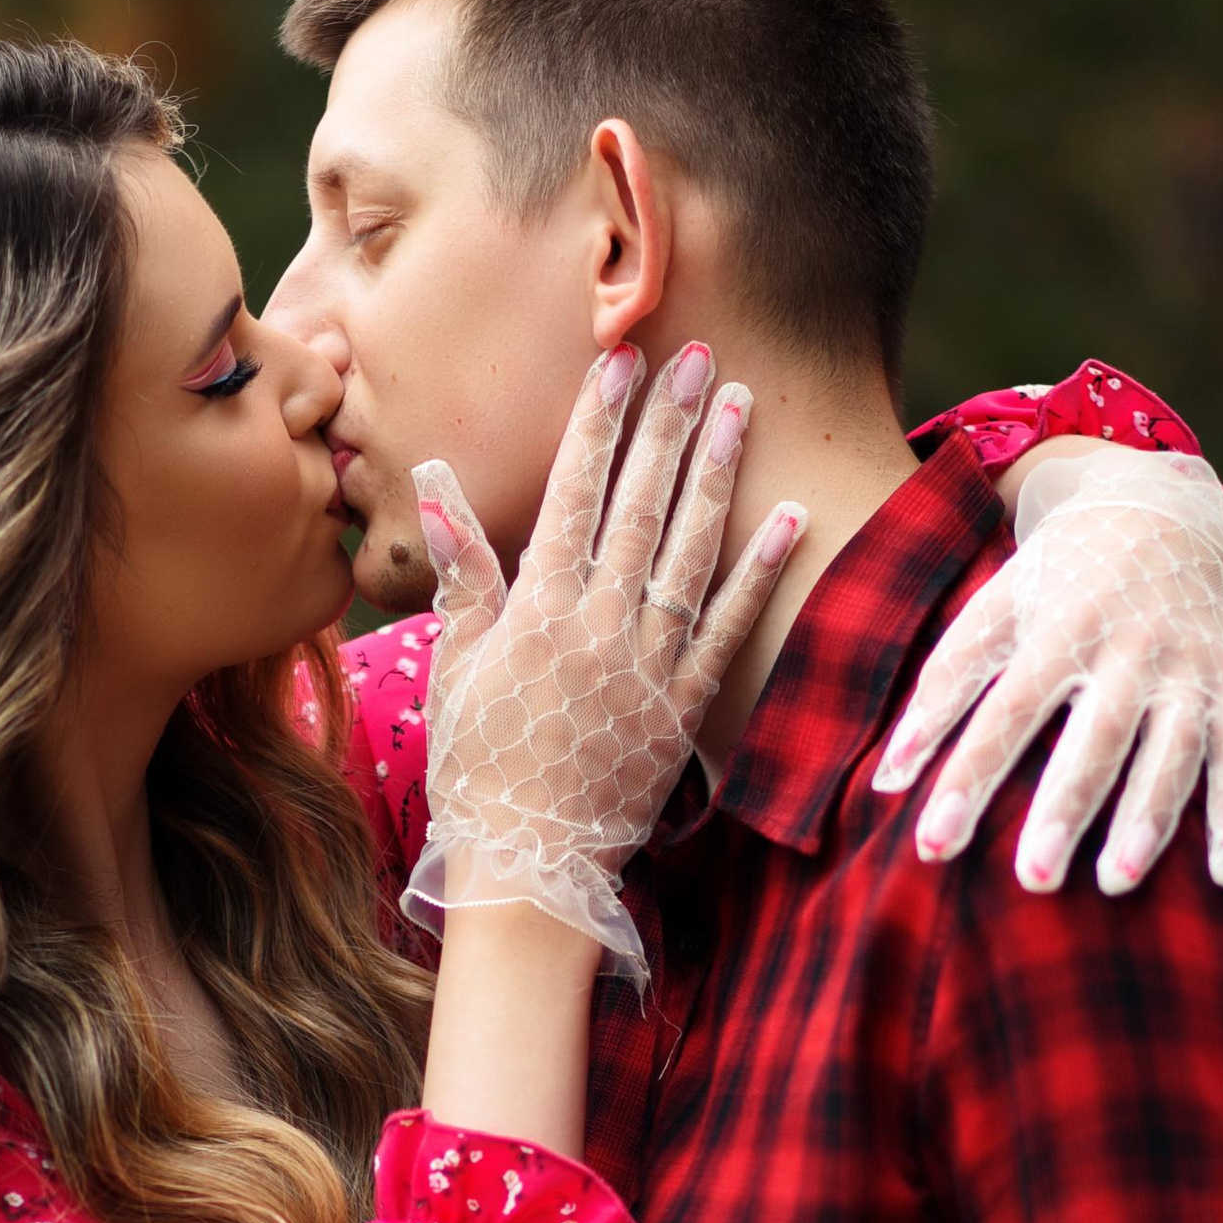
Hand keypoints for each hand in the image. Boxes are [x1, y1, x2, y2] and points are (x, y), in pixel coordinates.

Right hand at [406, 342, 807, 985]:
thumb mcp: (452, 668)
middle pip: (639, 507)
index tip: (618, 363)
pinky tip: (788, 515)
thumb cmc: (477, 768)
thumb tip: (435, 486)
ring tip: (738, 404)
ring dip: (717, 473)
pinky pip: (728, 630)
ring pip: (689, 552)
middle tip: (694, 354)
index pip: (571, 496)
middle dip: (667, 425)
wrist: (527, 868)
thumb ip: (459, 574)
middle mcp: (596, 628)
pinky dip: (760, 572)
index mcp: (534, 612)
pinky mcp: (683, 711)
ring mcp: (646, 668)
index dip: (597, 425)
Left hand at [874, 443, 1222, 893]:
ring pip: (1173, 750)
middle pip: (1096, 736)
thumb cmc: (1061, 575)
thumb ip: (944, 687)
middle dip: (1066, 807)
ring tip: (1116, 880)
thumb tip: (886, 781)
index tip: (933, 844)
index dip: (970, 776)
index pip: (1008, 710)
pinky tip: (1222, 873)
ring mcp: (1189, 667)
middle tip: (1033, 878)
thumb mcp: (996, 607)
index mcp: (1062, 625)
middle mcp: (1131, 646)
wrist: (1167, 508)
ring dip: (1149, 817)